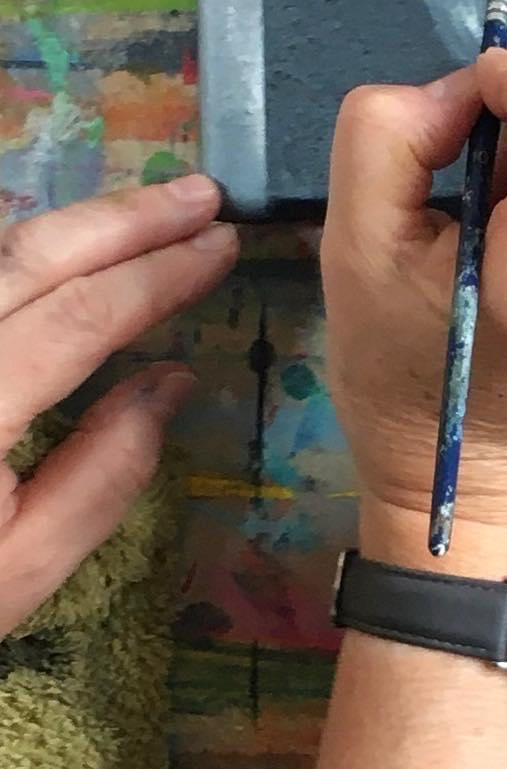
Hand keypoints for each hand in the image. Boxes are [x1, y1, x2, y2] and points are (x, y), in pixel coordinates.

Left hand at [0, 176, 236, 635]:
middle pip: (28, 258)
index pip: (80, 316)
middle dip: (125, 219)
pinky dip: (22, 252)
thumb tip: (174, 379)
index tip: (223, 244)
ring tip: (153, 212)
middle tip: (204, 195)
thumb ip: (102, 475)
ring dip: (78, 225)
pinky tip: (70, 250)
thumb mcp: (17, 573)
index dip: (158, 273)